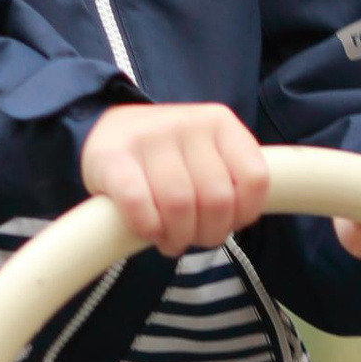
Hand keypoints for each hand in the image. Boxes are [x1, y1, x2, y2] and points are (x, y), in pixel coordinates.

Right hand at [81, 102, 270, 254]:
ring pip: (180, 206)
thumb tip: (240, 219)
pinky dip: (148, 228)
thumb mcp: (208, 151)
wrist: (106, 129)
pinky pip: (139, 205)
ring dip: (178, 237)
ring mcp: (149, 137)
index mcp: (220, 122)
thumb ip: (230, 178)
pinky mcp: (112, 157)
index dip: (244, 214)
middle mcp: (188, 123)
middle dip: (208, 233)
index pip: (254, 179)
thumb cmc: (168, 155)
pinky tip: (148, 231)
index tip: (228, 222)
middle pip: (217, 200)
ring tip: (170, 239)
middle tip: (193, 237)